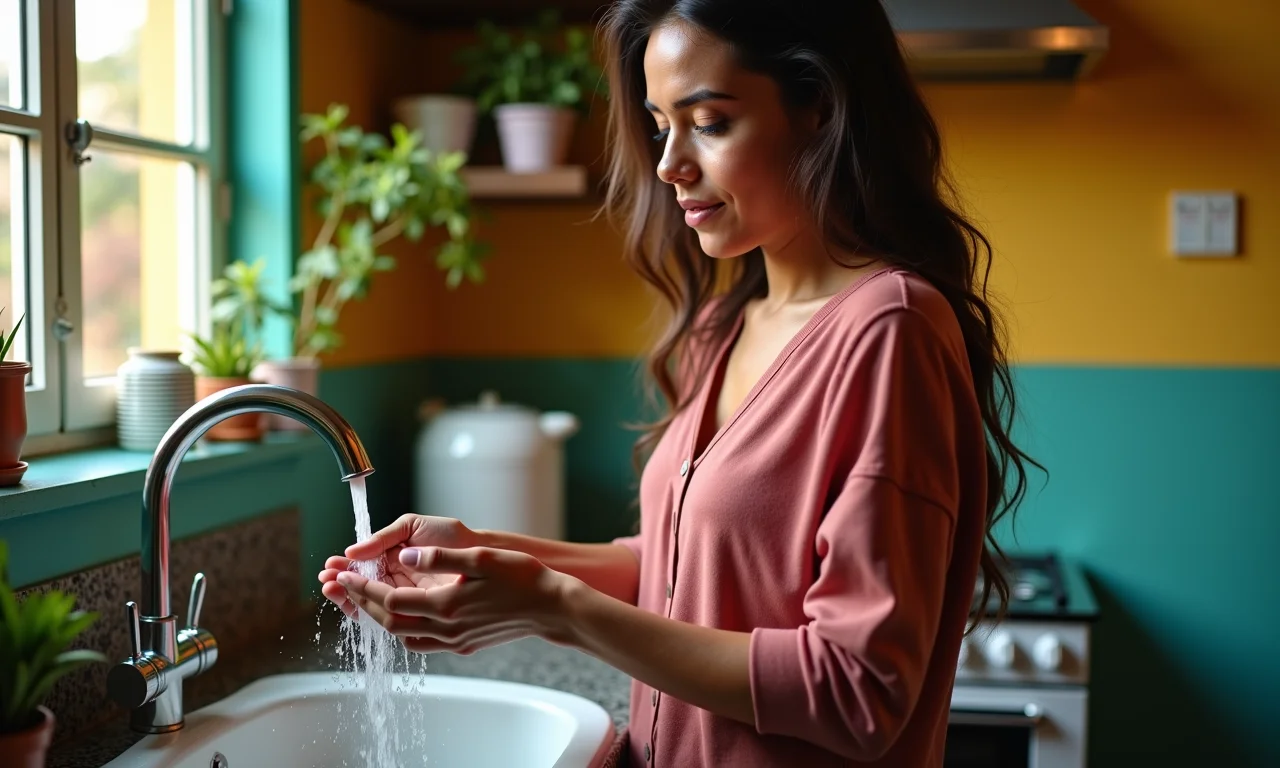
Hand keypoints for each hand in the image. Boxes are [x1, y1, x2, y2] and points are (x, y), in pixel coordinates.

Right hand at [318, 514, 480, 617]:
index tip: (329, 567)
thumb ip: (384, 538)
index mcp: (394, 559)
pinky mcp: (419, 613)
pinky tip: (356, 603)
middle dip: (342, 586)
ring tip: (334, 590)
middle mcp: (398, 581)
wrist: (484, 553)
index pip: (362, 569)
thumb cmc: (452, 537)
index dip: (345, 570)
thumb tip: (352, 550)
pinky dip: (371, 612)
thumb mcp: (413, 528)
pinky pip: (391, 617)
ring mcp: (408, 598)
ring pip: (371, 604)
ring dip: (350, 599)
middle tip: (326, 580)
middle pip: (362, 589)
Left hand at [333, 546, 577, 654]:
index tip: (345, 574)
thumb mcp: (481, 558)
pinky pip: (423, 643)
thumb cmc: (522, 578)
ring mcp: (455, 640)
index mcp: (447, 605)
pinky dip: (403, 631)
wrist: (551, 608)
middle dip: (362, 603)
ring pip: (403, 637)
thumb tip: (407, 555)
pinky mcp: (464, 645)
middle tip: (345, 586)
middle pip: (390, 621)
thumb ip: (440, 557)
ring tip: (366, 601)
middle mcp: (447, 628)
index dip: (363, 587)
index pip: (391, 599)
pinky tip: (403, 618)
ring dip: (380, 619)